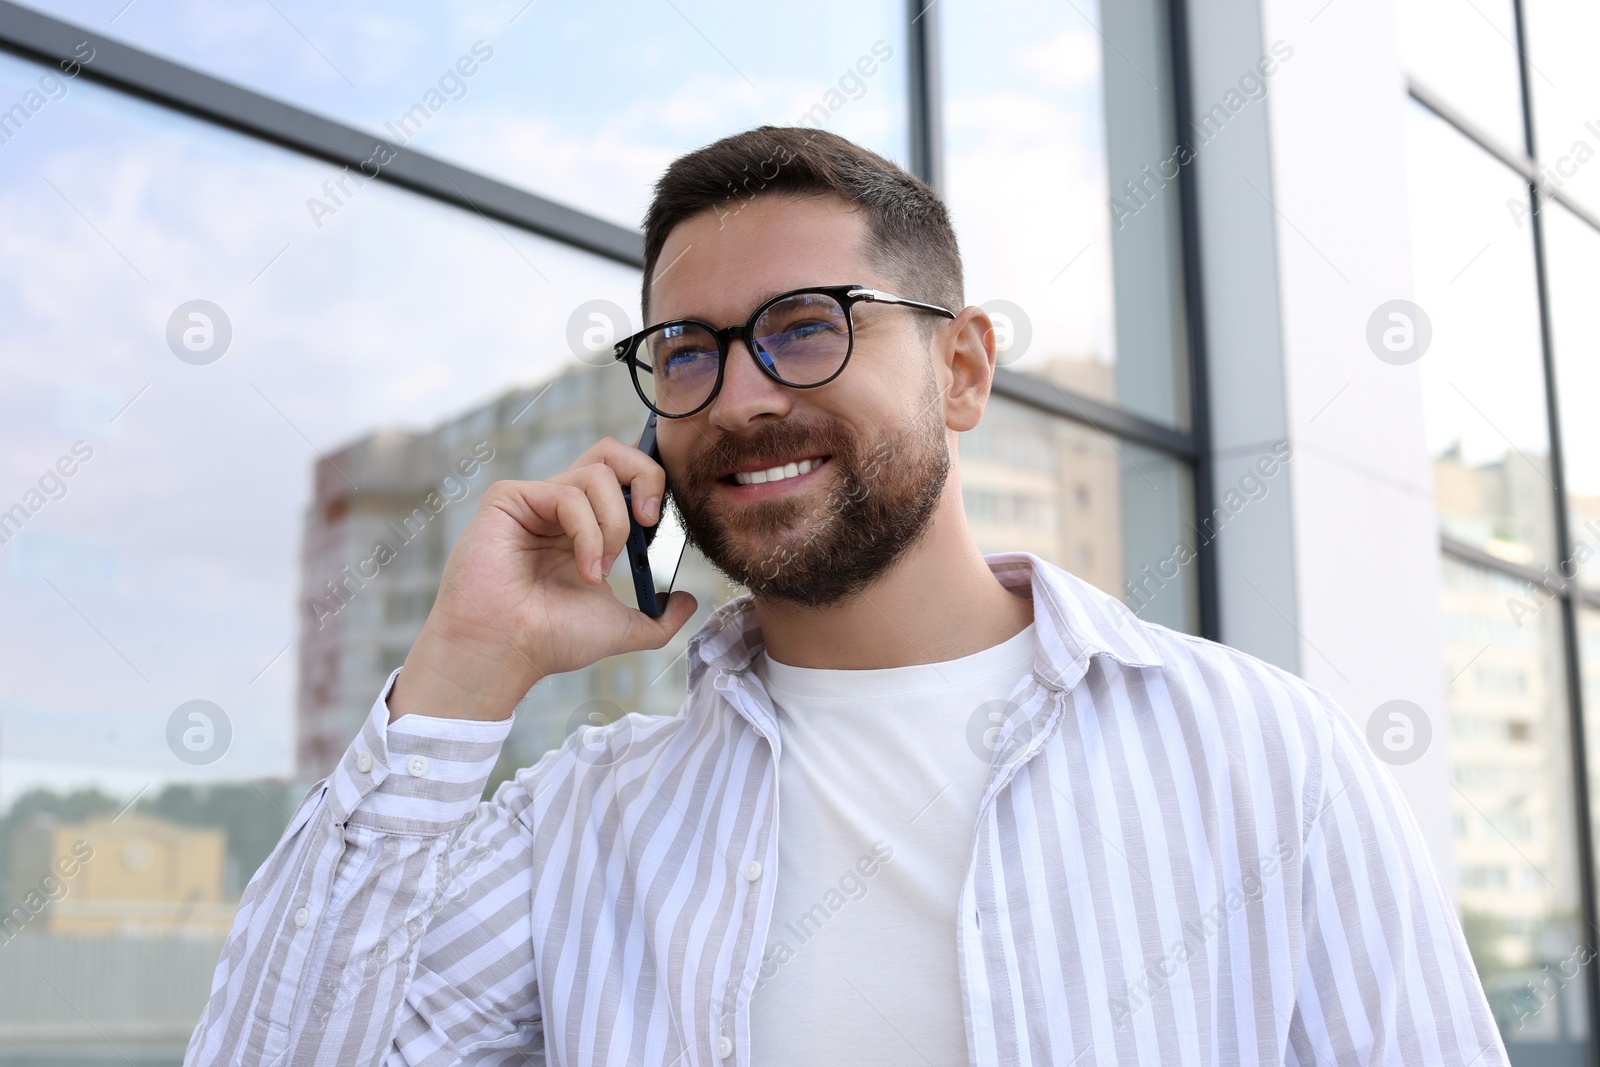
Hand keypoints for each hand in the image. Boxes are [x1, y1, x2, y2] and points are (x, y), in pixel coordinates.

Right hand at [387, 437, 697, 722]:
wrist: (506, 653)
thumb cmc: (548, 640)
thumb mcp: (620, 627)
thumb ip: (659, 617)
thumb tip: (690, 601)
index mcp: (584, 526)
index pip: (623, 477)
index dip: (650, 482)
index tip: (660, 522)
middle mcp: (560, 507)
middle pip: (613, 452)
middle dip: (645, 476)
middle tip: (650, 520)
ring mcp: (534, 500)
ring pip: (598, 473)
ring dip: (614, 525)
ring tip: (601, 570)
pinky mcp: (509, 499)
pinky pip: (568, 494)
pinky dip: (588, 534)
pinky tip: (585, 570)